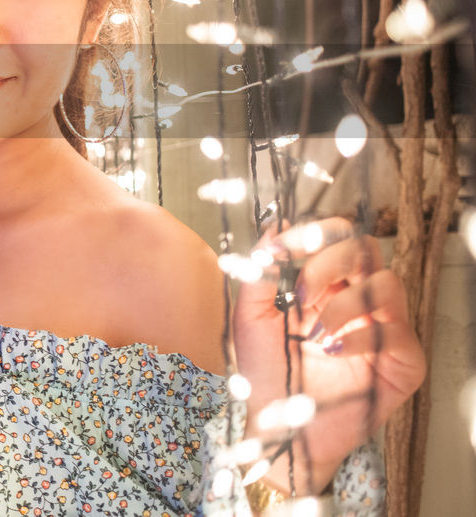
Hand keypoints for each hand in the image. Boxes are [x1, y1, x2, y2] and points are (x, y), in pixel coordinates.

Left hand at [232, 216, 426, 495]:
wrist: (280, 426)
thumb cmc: (267, 371)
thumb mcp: (250, 315)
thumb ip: (260, 270)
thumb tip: (273, 225)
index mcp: (325, 283)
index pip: (335, 237)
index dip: (314, 232)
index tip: (282, 247)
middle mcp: (357, 299)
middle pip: (366, 249)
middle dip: (330, 261)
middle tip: (300, 292)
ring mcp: (383, 327)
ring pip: (387, 283)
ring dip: (344, 302)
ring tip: (315, 333)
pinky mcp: (403, 361)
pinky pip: (396, 332)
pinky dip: (359, 337)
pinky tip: (330, 352)